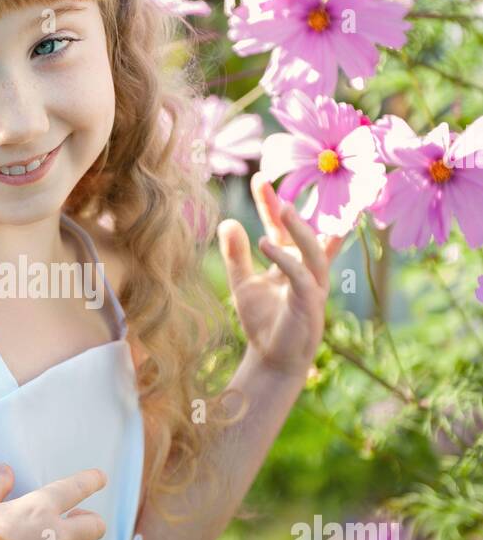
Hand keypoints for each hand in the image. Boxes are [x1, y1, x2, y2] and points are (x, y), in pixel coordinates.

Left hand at [217, 172, 343, 376]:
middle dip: (286, 209)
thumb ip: (236, 255)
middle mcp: (306, 271)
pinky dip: (285, 259)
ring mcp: (312, 287)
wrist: (271, 360)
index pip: (280, 228)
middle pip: (300, 234)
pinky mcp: (310, 305)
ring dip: (299, 229)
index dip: (270, 205)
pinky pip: (301, 277)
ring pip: (312, 252)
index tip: (259, 179)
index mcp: (290, 263)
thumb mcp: (243, 283)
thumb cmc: (262, 322)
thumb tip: (227, 221)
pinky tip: (266, 244)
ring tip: (282, 207)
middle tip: (266, 182)